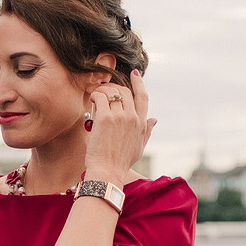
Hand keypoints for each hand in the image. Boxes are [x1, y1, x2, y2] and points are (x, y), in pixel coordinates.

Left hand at [83, 69, 155, 185]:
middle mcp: (132, 117)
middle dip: (114, 87)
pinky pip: (100, 98)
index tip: (135, 73)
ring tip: (95, 94)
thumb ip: (146, 131)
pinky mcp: (105, 118)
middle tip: (104, 88)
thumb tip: (154, 119)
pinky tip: (91, 100)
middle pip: (125, 92)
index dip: (139, 83)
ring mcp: (119, 117)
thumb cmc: (120, 162)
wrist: (107, 171)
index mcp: (141, 123)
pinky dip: (95, 95)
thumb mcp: (138, 147)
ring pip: (112, 92)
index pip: (143, 97)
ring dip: (103, 90)